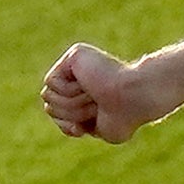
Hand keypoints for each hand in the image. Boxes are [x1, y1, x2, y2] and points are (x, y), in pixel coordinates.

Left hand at [40, 43, 167, 144]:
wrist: (135, 100)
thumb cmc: (125, 117)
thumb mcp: (97, 128)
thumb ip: (74, 123)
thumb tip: (48, 107)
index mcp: (87, 93)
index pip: (56, 112)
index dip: (66, 124)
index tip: (83, 128)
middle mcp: (80, 76)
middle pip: (49, 104)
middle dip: (70, 114)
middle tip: (94, 108)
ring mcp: (77, 64)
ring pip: (48, 95)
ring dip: (71, 105)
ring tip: (93, 98)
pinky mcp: (74, 55)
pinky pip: (52, 82)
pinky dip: (69, 92)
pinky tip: (88, 86)